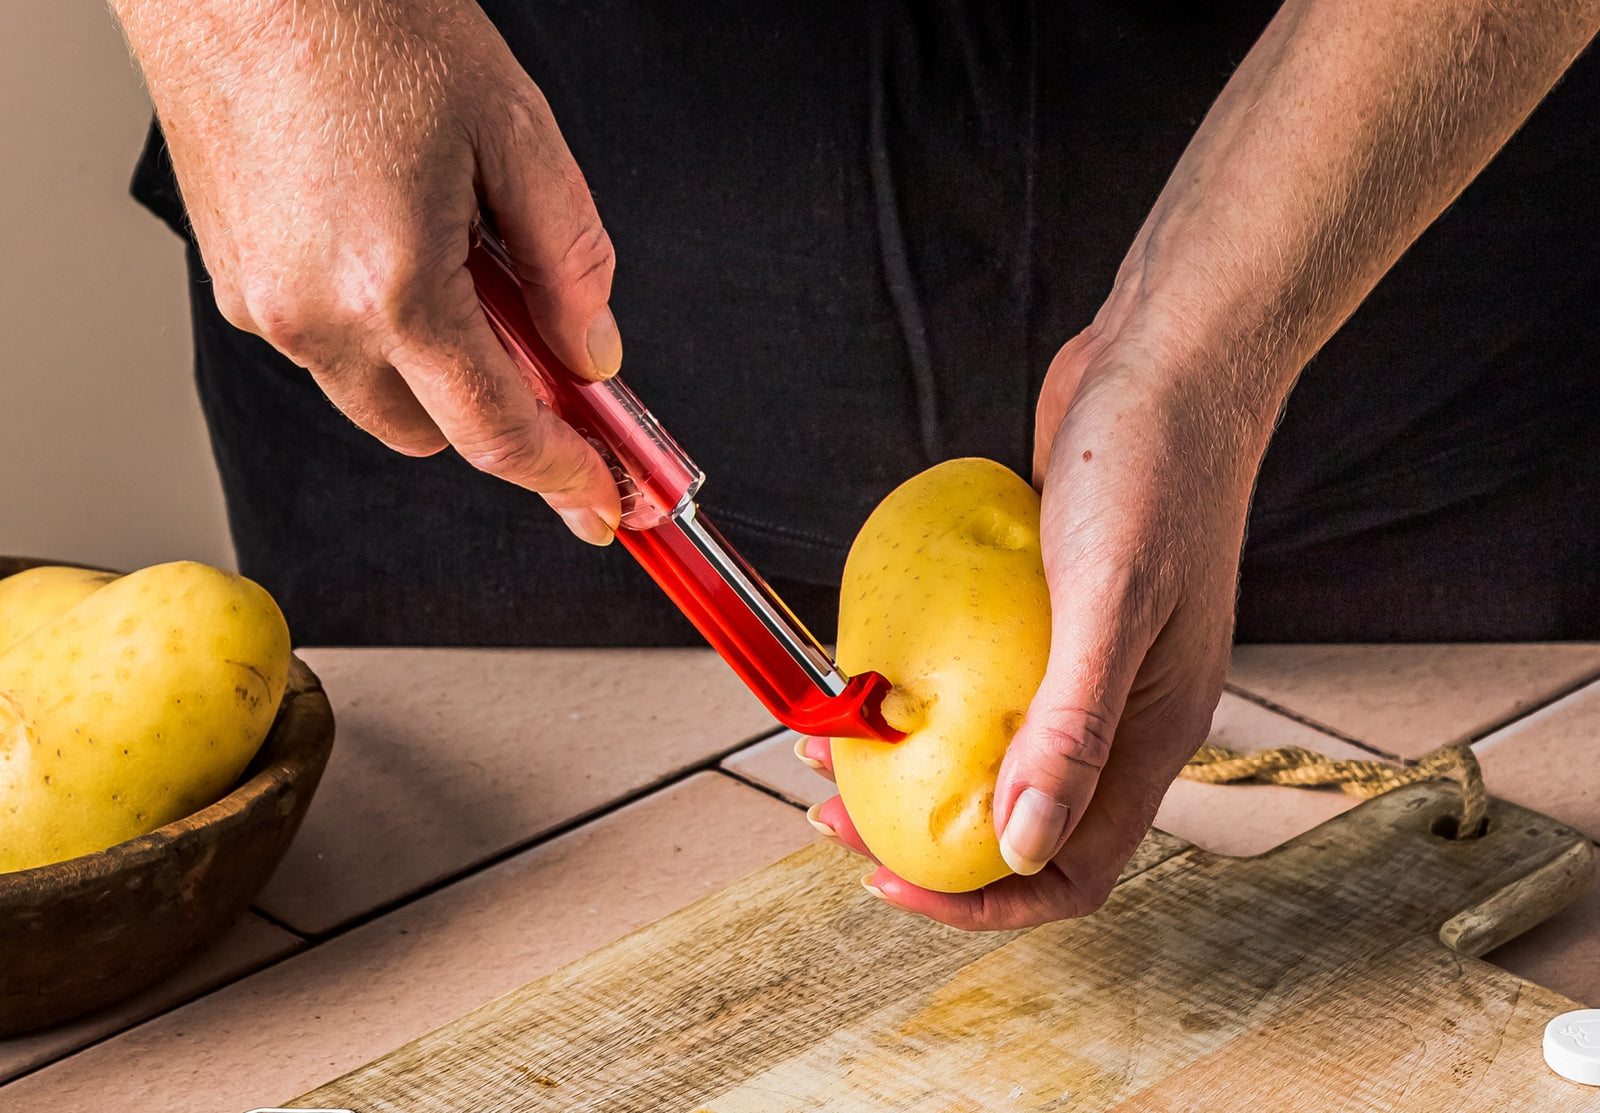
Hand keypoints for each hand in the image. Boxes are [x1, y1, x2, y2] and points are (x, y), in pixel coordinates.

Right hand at [112, 0, 622, 541]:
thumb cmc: (365, 21)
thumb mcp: (517, 130)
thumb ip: (570, 261)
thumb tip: (592, 352)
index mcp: (392, 288)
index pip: (496, 433)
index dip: (562, 475)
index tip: (598, 502)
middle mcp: (313, 316)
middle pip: (432, 435)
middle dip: (496, 412)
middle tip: (545, 349)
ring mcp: (261, 304)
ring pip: (375, 395)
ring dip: (433, 366)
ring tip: (460, 258)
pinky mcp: (233, 280)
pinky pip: (327, 346)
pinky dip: (378, 327)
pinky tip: (399, 241)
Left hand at [802, 320, 1264, 928]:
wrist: (1169, 361)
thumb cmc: (1156, 469)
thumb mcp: (1111, 601)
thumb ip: (1074, 728)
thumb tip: (1022, 850)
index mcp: (1152, 736)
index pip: (1070, 869)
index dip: (980, 899)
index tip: (886, 879)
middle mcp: (1120, 713)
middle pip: (1019, 820)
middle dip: (923, 833)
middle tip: (834, 810)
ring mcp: (1082, 661)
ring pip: (991, 748)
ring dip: (914, 763)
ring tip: (832, 741)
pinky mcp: (1047, 611)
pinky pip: (981, 679)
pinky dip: (927, 692)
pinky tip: (876, 669)